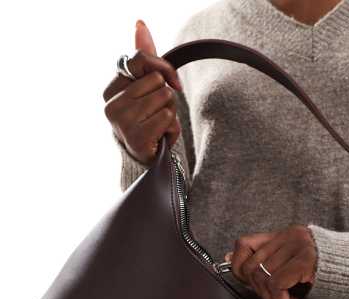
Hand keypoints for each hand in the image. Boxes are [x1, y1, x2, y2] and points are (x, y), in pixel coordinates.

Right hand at [102, 19, 181, 165]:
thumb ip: (144, 58)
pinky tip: (161, 137)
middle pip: (157, 80)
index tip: (173, 82)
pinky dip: (172, 128)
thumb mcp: (146, 88)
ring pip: (164, 97)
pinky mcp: (136, 138)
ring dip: (170, 113)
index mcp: (111, 89)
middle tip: (158, 114)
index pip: (140, 59)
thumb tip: (140, 23)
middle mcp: (111, 104)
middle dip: (167, 97)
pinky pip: (168, 117)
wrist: (147, 161)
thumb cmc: (148, 121)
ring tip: (159, 125)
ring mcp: (121, 122)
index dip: (163, 68)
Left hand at [225, 224, 317, 298]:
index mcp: (283, 235)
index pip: (243, 244)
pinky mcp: (306, 260)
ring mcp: (298, 246)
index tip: (252, 283)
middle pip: (252, 267)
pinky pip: (276, 284)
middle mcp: (289, 236)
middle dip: (260, 291)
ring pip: (263, 278)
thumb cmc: (321, 275)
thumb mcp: (288, 264)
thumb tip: (227, 258)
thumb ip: (260, 260)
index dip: (239, 268)